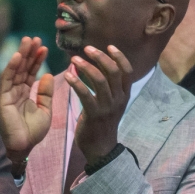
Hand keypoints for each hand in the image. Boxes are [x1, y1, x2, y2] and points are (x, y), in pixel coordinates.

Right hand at [0, 36, 52, 170]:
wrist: (23, 147)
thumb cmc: (32, 132)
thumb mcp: (45, 110)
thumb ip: (46, 93)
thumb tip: (47, 74)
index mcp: (24, 94)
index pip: (30, 73)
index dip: (37, 60)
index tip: (44, 47)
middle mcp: (15, 91)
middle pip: (22, 68)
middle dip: (29, 53)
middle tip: (35, 38)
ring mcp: (7, 94)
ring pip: (14, 70)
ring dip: (21, 55)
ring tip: (28, 41)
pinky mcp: (2, 98)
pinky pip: (6, 79)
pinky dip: (11, 67)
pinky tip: (18, 56)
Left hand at [66, 45, 132, 163]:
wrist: (101, 147)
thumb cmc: (102, 123)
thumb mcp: (111, 103)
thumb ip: (109, 87)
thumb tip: (100, 67)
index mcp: (125, 94)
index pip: (127, 70)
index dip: (119, 57)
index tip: (109, 46)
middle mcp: (119, 99)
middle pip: (113, 72)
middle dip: (100, 57)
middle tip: (87, 48)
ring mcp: (108, 107)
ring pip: (100, 80)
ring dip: (86, 67)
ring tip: (74, 59)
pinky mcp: (95, 114)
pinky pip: (86, 95)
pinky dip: (76, 83)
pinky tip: (67, 76)